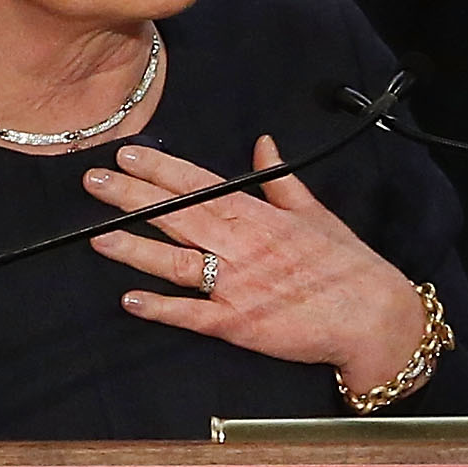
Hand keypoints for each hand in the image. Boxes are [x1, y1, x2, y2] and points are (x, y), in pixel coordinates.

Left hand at [85, 138, 424, 393]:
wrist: (374, 317)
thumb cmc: (348, 266)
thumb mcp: (316, 213)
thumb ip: (280, 180)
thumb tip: (262, 143)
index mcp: (259, 215)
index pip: (200, 184)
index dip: (161, 169)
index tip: (127, 155)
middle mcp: (243, 245)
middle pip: (178, 215)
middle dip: (132, 197)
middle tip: (93, 182)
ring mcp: (239, 285)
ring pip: (178, 262)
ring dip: (137, 248)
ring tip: (99, 235)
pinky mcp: (240, 323)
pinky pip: (193, 314)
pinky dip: (163, 308)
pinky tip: (131, 301)